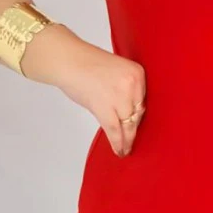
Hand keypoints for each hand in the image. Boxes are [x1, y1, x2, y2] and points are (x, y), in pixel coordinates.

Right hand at [24, 30, 145, 157]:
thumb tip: (129, 111)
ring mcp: (120, 95)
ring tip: (126, 149)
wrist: (68, 61)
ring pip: (129, 124)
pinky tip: (120, 151)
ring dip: (127, 140)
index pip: (143, 99)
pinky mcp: (105, 107)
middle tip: (132, 139)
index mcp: (137, 72)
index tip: (136, 123)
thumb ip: (126, 88)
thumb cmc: (87, 65)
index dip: (138, 114)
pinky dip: (118, 143)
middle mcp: (132, 83)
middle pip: (138, 112)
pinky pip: (115, 130)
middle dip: (133, 127)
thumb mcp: (117, 71)